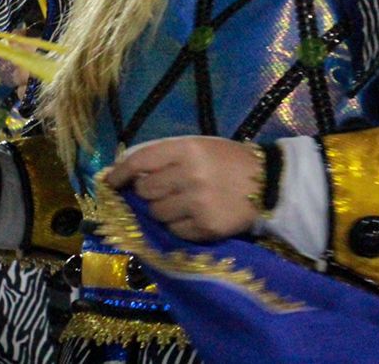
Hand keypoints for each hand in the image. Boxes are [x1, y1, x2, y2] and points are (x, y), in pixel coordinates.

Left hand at [103, 137, 260, 242]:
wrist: (268, 183)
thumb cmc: (229, 161)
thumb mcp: (200, 147)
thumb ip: (167, 157)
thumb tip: (128, 173)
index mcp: (187, 150)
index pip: (140, 161)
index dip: (121, 173)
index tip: (110, 182)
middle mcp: (189, 176)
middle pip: (146, 191)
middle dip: (148, 193)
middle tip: (162, 191)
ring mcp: (197, 204)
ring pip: (157, 214)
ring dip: (162, 210)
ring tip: (182, 203)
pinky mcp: (205, 227)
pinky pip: (175, 231)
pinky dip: (178, 225)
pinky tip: (194, 216)